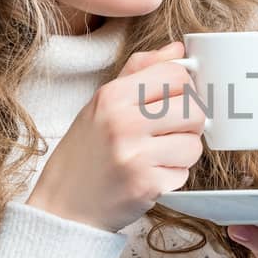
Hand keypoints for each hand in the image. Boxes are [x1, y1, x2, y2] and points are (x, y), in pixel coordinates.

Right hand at [26, 40, 207, 232]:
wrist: (63, 207)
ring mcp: (136, 154)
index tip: (175, 100)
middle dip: (190, 122)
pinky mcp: (147, 184)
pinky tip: (149, 175)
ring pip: (194, 144)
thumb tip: (177, 50)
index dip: (184, 87)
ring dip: (183, 153)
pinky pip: (184, 173)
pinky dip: (172, 176)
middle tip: (169, 132)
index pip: (176, 74)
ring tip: (157, 156)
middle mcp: (124, 122)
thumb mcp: (102, 104)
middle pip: (194, 108)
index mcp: (113, 96)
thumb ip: (140, 72)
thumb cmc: (85, 153)